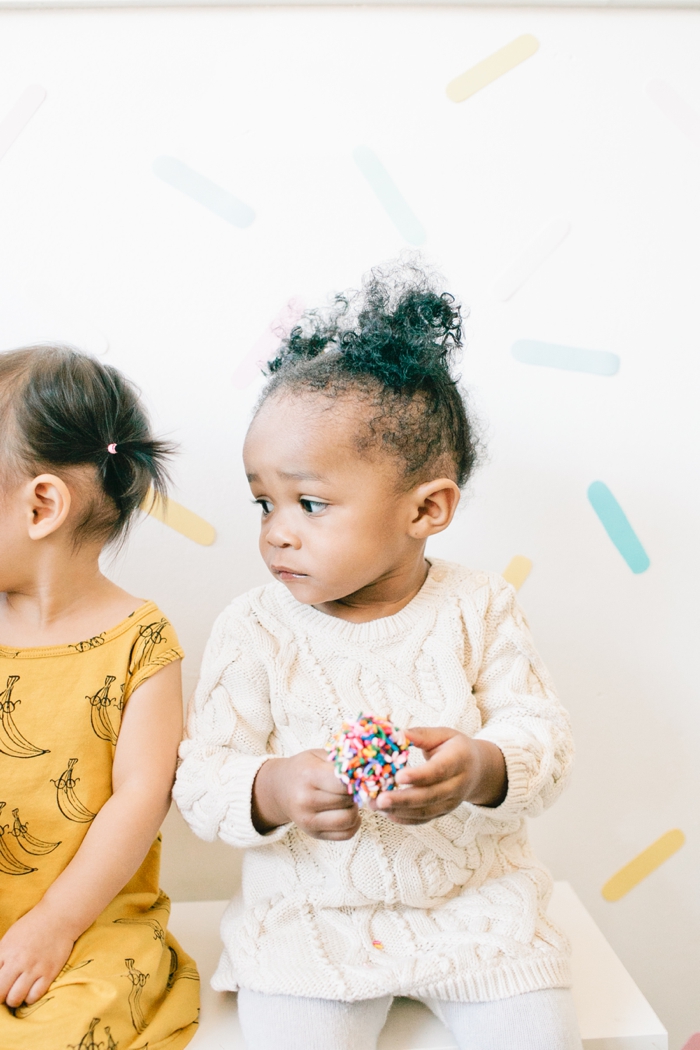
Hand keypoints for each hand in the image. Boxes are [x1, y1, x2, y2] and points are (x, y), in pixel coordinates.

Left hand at [0, 904, 74, 1006]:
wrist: (59, 916)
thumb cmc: (32, 926)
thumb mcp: (9, 938)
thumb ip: (0, 956)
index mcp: (5, 951)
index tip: (0, 986)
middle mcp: (18, 961)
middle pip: (0, 993)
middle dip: (0, 996)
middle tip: (4, 993)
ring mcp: (34, 968)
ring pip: (15, 999)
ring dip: (13, 999)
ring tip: (17, 994)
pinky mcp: (49, 972)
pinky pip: (34, 996)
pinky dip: (29, 998)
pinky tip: (30, 990)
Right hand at [252, 750, 360, 840]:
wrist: (279, 789)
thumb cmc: (303, 769)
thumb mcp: (317, 755)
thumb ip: (341, 760)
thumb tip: (367, 767)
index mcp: (308, 776)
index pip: (343, 782)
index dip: (356, 779)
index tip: (357, 774)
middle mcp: (305, 801)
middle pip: (347, 800)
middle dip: (356, 792)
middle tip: (353, 785)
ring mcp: (308, 821)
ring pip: (349, 819)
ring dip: (354, 808)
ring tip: (348, 799)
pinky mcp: (314, 834)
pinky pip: (346, 834)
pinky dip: (353, 823)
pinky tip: (347, 811)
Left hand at [371, 727, 506, 824]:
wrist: (477, 770)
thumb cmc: (455, 748)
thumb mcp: (444, 734)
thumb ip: (422, 735)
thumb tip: (398, 734)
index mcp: (459, 760)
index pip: (439, 771)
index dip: (419, 775)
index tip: (398, 776)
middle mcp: (457, 785)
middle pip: (430, 796)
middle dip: (403, 799)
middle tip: (379, 799)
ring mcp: (451, 802)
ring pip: (425, 811)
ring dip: (398, 811)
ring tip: (375, 805)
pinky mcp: (443, 812)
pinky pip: (423, 819)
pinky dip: (404, 819)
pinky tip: (386, 813)